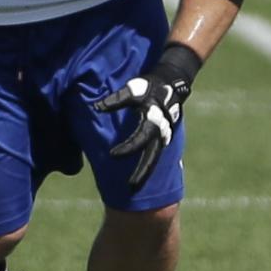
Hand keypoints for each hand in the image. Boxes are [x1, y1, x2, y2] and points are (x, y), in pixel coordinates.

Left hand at [92, 42, 202, 190]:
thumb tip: (98, 108)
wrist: (172, 83)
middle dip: (142, 173)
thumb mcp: (133, 90)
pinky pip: (154, 154)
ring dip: (145, 172)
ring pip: (154, 158)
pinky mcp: (162, 137)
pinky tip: (139, 174)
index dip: (126, 148)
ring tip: (133, 187)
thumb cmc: (151, 86)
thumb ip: (116, 100)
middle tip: (131, 188)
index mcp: (154, 121)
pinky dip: (147, 164)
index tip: (112, 154)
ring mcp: (164, 136)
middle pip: (152, 157)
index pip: (139, 139)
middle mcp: (161, 132)